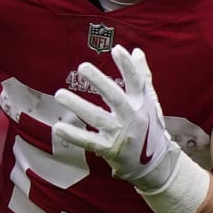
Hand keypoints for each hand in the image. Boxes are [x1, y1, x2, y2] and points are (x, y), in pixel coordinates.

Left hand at [51, 46, 180, 187]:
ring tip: (60, 94)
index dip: (128, 66)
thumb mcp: (151, 102)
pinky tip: (58, 128)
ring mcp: (120, 133)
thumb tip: (136, 52)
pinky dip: (73, 135)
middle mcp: (132, 117)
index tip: (117, 50)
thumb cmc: (150, 127)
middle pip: (115, 97)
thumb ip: (142, 77)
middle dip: (99, 82)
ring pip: (96, 117)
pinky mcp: (110, 149)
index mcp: (141, 103)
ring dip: (77, 105)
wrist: (155, 162)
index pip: (136, 81)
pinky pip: (89, 141)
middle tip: (82, 67)